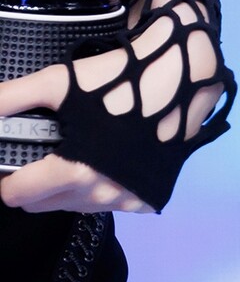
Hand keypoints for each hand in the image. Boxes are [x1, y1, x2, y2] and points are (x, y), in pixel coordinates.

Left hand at [0, 64, 151, 213]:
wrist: (180, 75)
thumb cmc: (116, 80)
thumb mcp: (59, 81)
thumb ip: (13, 97)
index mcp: (73, 171)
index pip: (17, 196)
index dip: (7, 177)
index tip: (14, 160)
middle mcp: (98, 194)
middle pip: (42, 204)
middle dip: (35, 182)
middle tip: (47, 149)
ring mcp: (124, 200)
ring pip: (74, 205)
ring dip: (67, 186)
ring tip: (81, 149)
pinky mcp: (146, 200)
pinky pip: (107, 203)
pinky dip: (100, 187)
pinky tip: (109, 160)